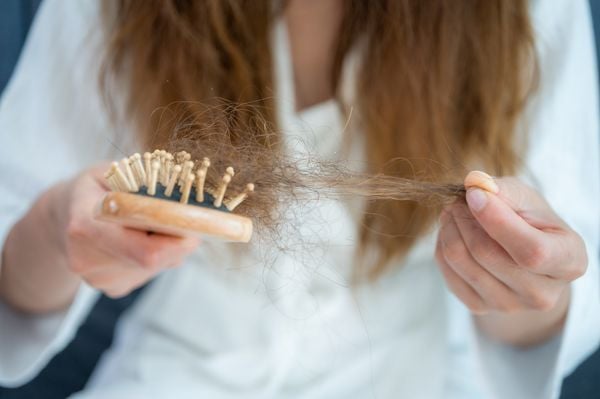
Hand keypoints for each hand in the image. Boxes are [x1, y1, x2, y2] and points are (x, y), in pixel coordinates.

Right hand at [1, 165, 199, 312]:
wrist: (61, 218)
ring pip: (159, 266)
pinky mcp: (113, 288)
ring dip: (169, 245)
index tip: (195, 220)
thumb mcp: (113, 171)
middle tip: (183, 216)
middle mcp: (88, 260)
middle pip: (157, 259)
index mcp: (86, 227)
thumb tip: (186, 203)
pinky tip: (141, 238)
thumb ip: (146, 184)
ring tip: (150, 223)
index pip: (147, 250)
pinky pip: (152, 272)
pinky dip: (159, 255)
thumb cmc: (94, 188)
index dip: (178, 238)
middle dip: (179, 238)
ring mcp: (100, 280)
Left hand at [435, 171, 586, 343]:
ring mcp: (509, 305)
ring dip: (449, 228)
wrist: (524, 257)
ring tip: (453, 211)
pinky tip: (452, 232)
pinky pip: (447, 272)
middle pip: (487, 254)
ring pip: (461, 262)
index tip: (474, 194)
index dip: (496, 220)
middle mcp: (542, 294)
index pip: (531, 251)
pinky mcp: (480, 307)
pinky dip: (443, 245)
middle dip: (464, 218)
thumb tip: (475, 185)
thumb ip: (505, 191)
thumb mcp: (528, 200)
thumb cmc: (530, 221)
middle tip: (458, 200)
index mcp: (569, 262)